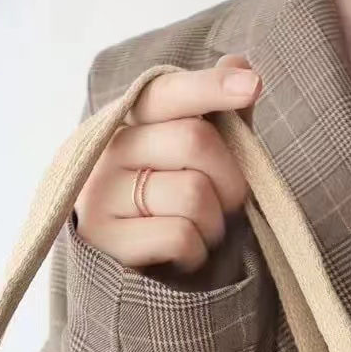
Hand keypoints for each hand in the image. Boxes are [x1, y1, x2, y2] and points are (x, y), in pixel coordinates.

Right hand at [74, 55, 261, 274]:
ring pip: (193, 194)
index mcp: (123, 123)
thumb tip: (239, 62)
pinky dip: (197, 253)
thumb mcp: (195, 165)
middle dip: (231, 178)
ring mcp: (97, 198)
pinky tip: (183, 259)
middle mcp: (103, 153)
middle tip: (230, 205)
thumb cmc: (169, 216)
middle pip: (193, 140)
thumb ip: (217, 118)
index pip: (165, 92)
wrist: (130, 288)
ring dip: (215, 224)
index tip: (253, 87)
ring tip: (201, 235)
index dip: (209, 88)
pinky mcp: (104, 243)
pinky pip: (180, 236)